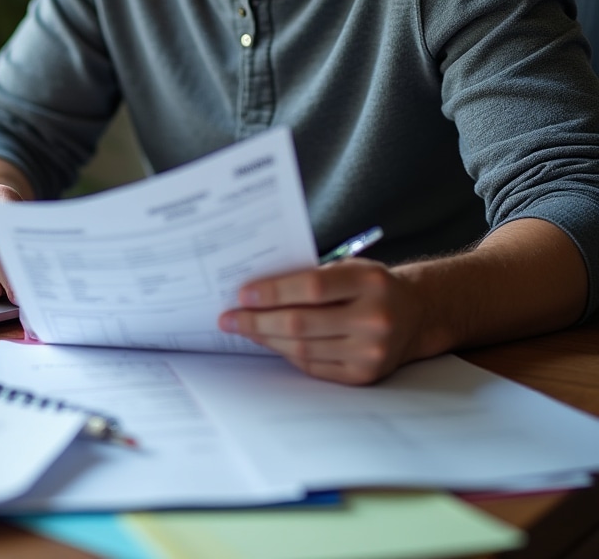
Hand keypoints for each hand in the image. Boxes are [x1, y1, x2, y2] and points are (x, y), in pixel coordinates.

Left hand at [217, 259, 423, 384]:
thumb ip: (311, 276)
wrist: (416, 315)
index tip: (242, 294)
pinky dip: (286, 354)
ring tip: (243, 329)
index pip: (310, 287)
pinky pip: (313, 366)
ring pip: (303, 348)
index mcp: (368, 282)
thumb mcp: (349, 267)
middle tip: (228, 317)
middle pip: (301, 323)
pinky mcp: (364, 376)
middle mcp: (373, 319)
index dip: (272, 292)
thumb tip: (256, 290)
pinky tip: (269, 342)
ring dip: (266, 339)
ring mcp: (371, 352)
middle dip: (257, 321)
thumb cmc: (371, 285)